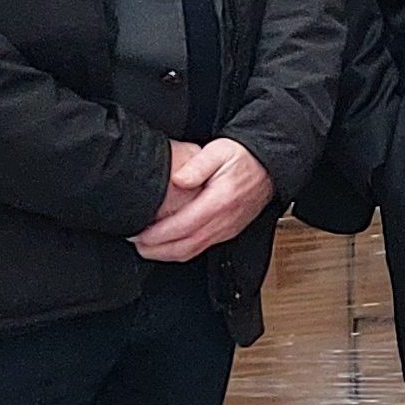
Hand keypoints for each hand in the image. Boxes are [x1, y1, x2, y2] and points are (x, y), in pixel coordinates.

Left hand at [132, 138, 271, 261]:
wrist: (269, 166)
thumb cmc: (244, 158)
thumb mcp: (220, 150)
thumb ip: (197, 165)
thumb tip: (178, 179)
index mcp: (219, 202)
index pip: (182, 227)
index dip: (157, 235)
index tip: (138, 234)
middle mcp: (223, 221)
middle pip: (184, 247)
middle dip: (156, 250)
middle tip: (135, 243)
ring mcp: (227, 230)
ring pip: (192, 252)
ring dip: (166, 254)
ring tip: (146, 247)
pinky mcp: (228, 232)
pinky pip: (201, 248)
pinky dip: (181, 251)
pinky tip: (169, 245)